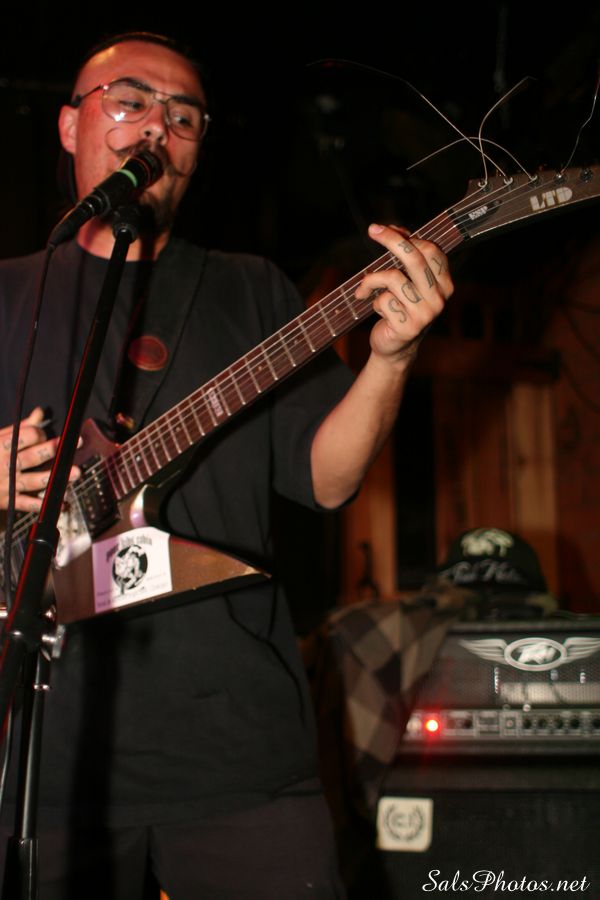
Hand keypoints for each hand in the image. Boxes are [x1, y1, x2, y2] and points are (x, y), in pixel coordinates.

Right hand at [0, 407, 79, 511]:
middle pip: (31, 457)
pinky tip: (60, 502)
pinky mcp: (9, 501)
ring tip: (75, 473)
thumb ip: (19, 429)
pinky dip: (43, 505)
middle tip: (76, 443)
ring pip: (33, 481)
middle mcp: (4, 466)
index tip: (45, 433)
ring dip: (55, 477)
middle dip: (54, 450)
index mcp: (0, 447)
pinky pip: (27, 504)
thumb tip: (40, 412)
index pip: (24, 437)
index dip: (38, 433)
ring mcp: (7, 485)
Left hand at [355, 224, 452, 364]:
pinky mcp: (408, 327)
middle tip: (372, 230)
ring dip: (372, 281)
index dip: (405, 237)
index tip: (383, 229)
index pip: (431, 250)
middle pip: (415, 259)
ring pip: (393, 278)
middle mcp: (440, 298)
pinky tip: (378, 311)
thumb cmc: (399, 309)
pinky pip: (384, 300)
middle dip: (391, 241)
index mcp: (444, 284)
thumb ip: (404, 257)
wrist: (395, 348)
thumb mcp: (406, 281)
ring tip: (365, 289)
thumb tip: (394, 228)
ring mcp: (426, 314)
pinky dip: (375, 302)